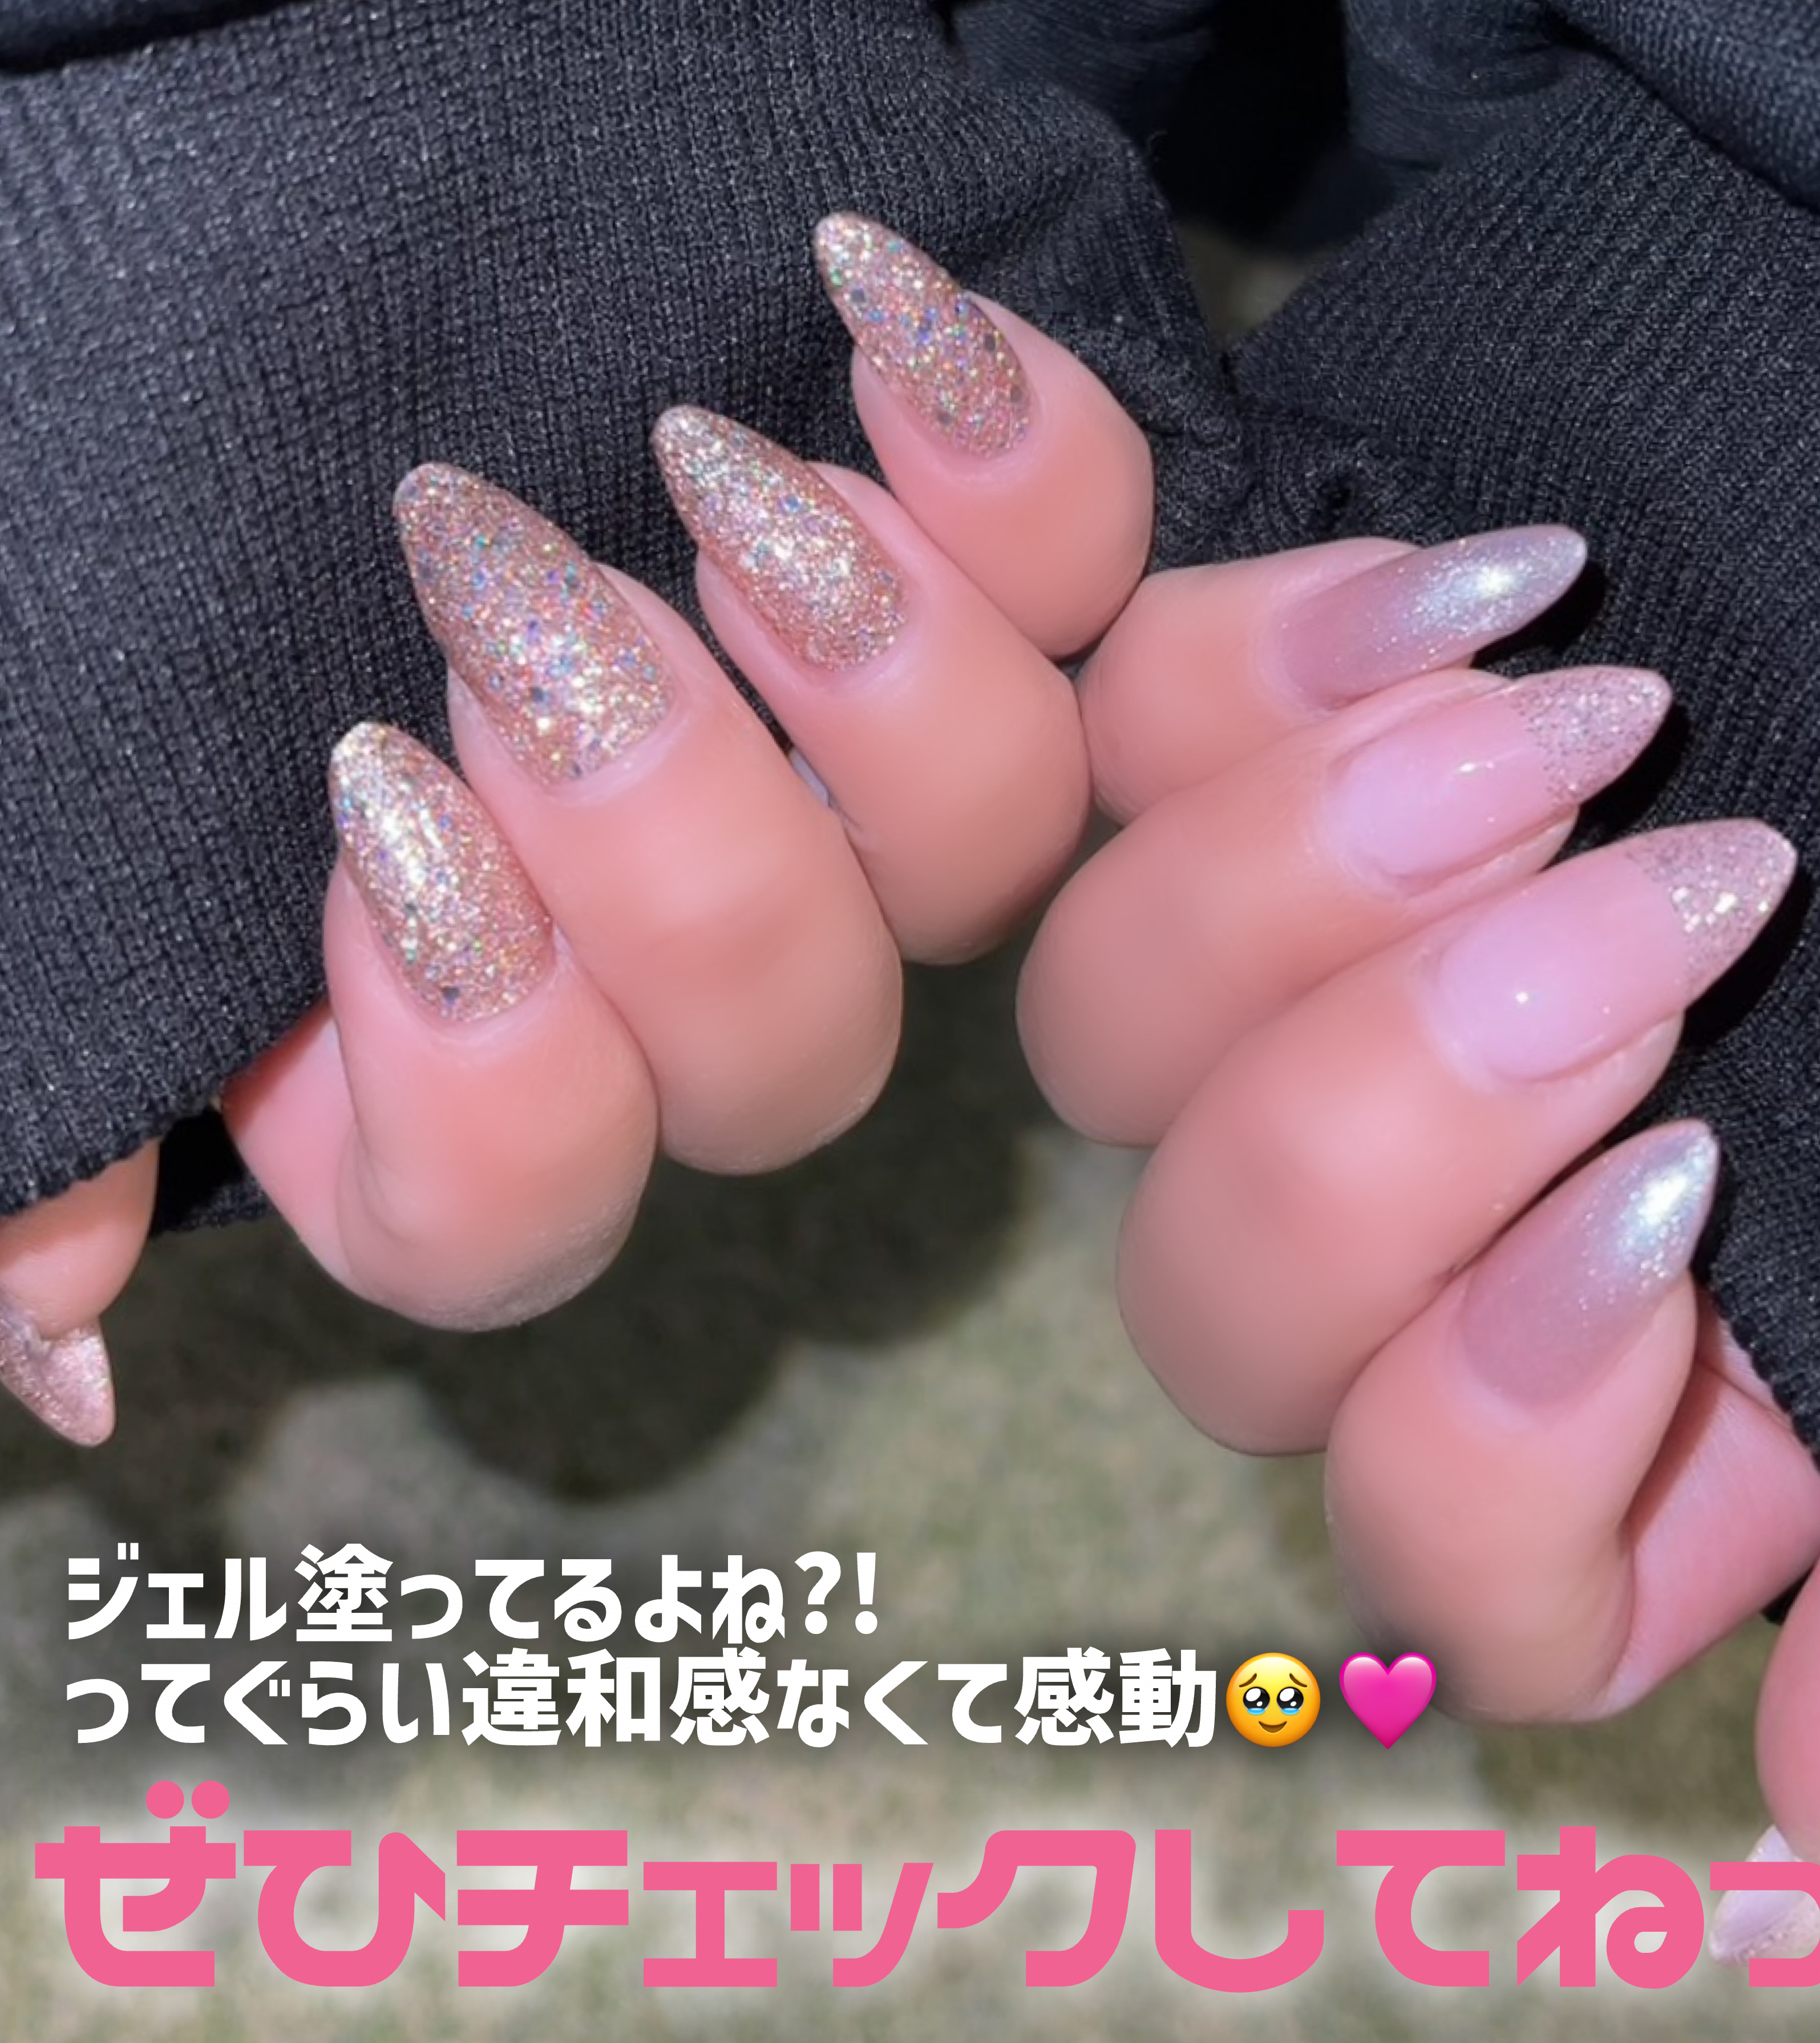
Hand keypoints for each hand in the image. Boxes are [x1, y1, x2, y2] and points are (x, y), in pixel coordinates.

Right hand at [2, 217, 1151, 1414]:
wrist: (231, 273)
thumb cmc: (90, 543)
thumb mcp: (19, 827)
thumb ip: (36, 1123)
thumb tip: (60, 1359)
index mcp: (443, 1055)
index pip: (519, 1215)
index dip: (484, 1084)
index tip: (380, 835)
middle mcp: (670, 960)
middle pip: (789, 1060)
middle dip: (663, 840)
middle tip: (512, 604)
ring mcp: (836, 784)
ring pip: (985, 852)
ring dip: (860, 671)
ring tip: (697, 468)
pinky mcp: (954, 584)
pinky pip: (1080, 581)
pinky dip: (1012, 462)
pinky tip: (866, 316)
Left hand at [1018, 531, 1819, 1948]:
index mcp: (1606, 1401)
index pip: (1437, 1551)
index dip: (1508, 1432)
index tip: (1684, 1204)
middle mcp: (1407, 1232)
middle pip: (1218, 1296)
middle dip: (1408, 1114)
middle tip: (1666, 916)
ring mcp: (1295, 991)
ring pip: (1109, 1031)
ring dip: (1321, 886)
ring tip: (1581, 719)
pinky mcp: (1250, 749)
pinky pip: (1124, 740)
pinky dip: (1258, 672)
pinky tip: (1472, 589)